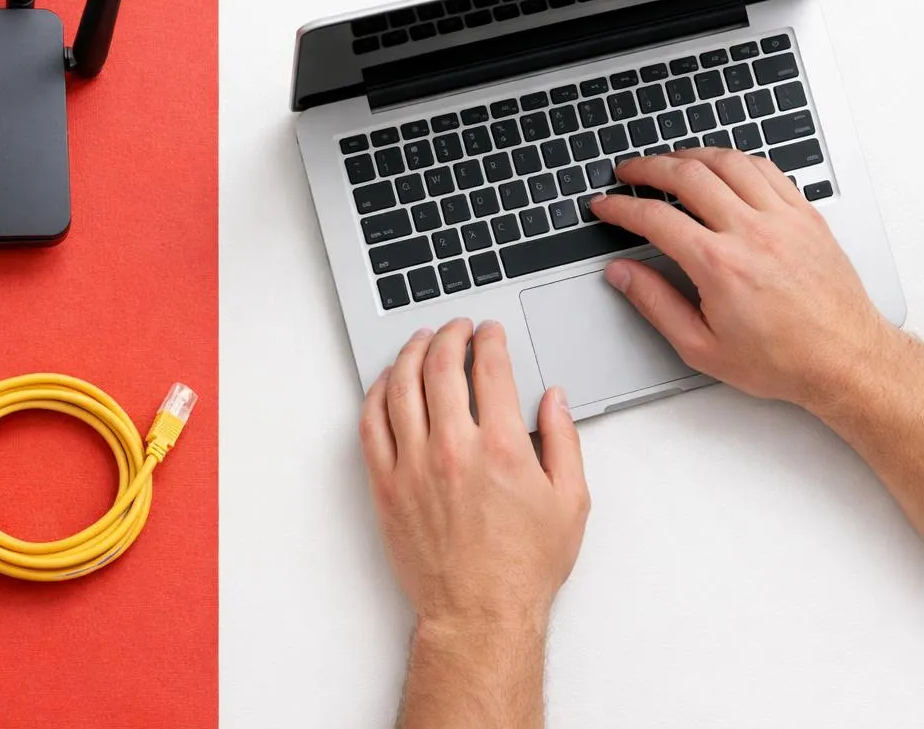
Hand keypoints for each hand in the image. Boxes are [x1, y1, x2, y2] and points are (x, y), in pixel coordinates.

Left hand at [360, 319, 589, 631]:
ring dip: (409, 354)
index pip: (490, 369)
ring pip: (400, 387)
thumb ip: (565, 441)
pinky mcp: (386, 485)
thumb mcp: (570, 502)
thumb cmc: (522, 566)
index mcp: (503, 449)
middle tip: (456, 327)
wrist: (478, 612)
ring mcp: (413, 465)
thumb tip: (554, 399)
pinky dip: (376, 394)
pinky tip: (386, 383)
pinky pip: (371, 424)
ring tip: (419, 341)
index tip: (490, 332)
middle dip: (449, 335)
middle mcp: (452, 449)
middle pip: (440, 366)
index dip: (491, 340)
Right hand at [591, 148, 895, 410]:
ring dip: (691, 155)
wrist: (844, 360)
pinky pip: (767, 170)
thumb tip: (622, 274)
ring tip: (670, 161)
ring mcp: (783, 220)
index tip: (605, 205)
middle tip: (628, 171)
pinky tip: (722, 167)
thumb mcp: (701, 346)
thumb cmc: (781, 359)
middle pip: (688, 176)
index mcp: (719, 265)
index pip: (654, 218)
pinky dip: (737, 161)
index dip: (620, 207)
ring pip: (728, 163)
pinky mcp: (806, 217)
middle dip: (648, 167)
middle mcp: (752, 233)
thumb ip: (654, 303)